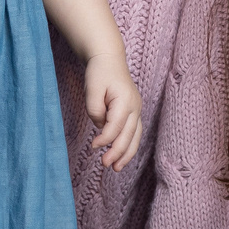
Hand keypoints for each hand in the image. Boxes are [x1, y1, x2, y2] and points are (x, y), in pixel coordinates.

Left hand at [84, 50, 141, 169]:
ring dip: (126, 154)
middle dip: (118, 152)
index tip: (93, 146)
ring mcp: (137, 110)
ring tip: (116, 168)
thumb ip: (95, 109)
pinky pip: (134, 133)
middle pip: (128, 135)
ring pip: (135, 137)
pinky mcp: (134, 113)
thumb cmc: (99, 73)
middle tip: (106, 165)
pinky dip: (128, 145)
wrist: (109, 60)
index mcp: (125, 100)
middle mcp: (135, 107)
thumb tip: (100, 127)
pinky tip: (121, 156)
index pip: (116, 126)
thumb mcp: (92, 88)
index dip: (105, 139)